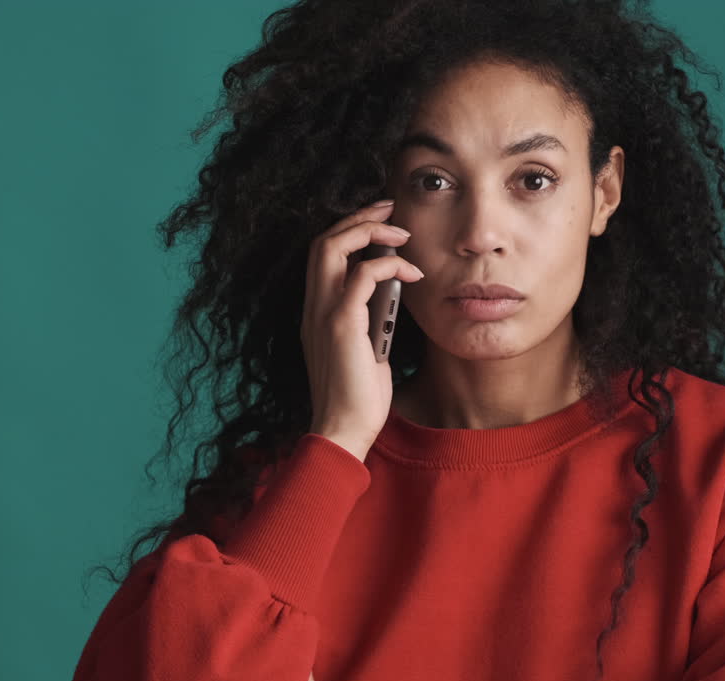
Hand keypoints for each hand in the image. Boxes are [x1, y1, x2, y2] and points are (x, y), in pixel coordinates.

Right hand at [301, 199, 423, 460]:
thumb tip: (391, 293)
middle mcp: (313, 306)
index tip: (380, 221)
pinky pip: (360, 275)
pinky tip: (411, 273)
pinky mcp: (342, 324)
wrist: (344, 428)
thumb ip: (370, 318)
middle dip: (358, 217)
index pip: (322, 255)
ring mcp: (322, 313)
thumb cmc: (359, 396)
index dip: (349, 230)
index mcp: (316, 311)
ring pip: (332, 247)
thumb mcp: (366, 348)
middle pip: (322, 240)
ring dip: (370, 231)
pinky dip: (388, 265)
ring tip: (402, 234)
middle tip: (391, 208)